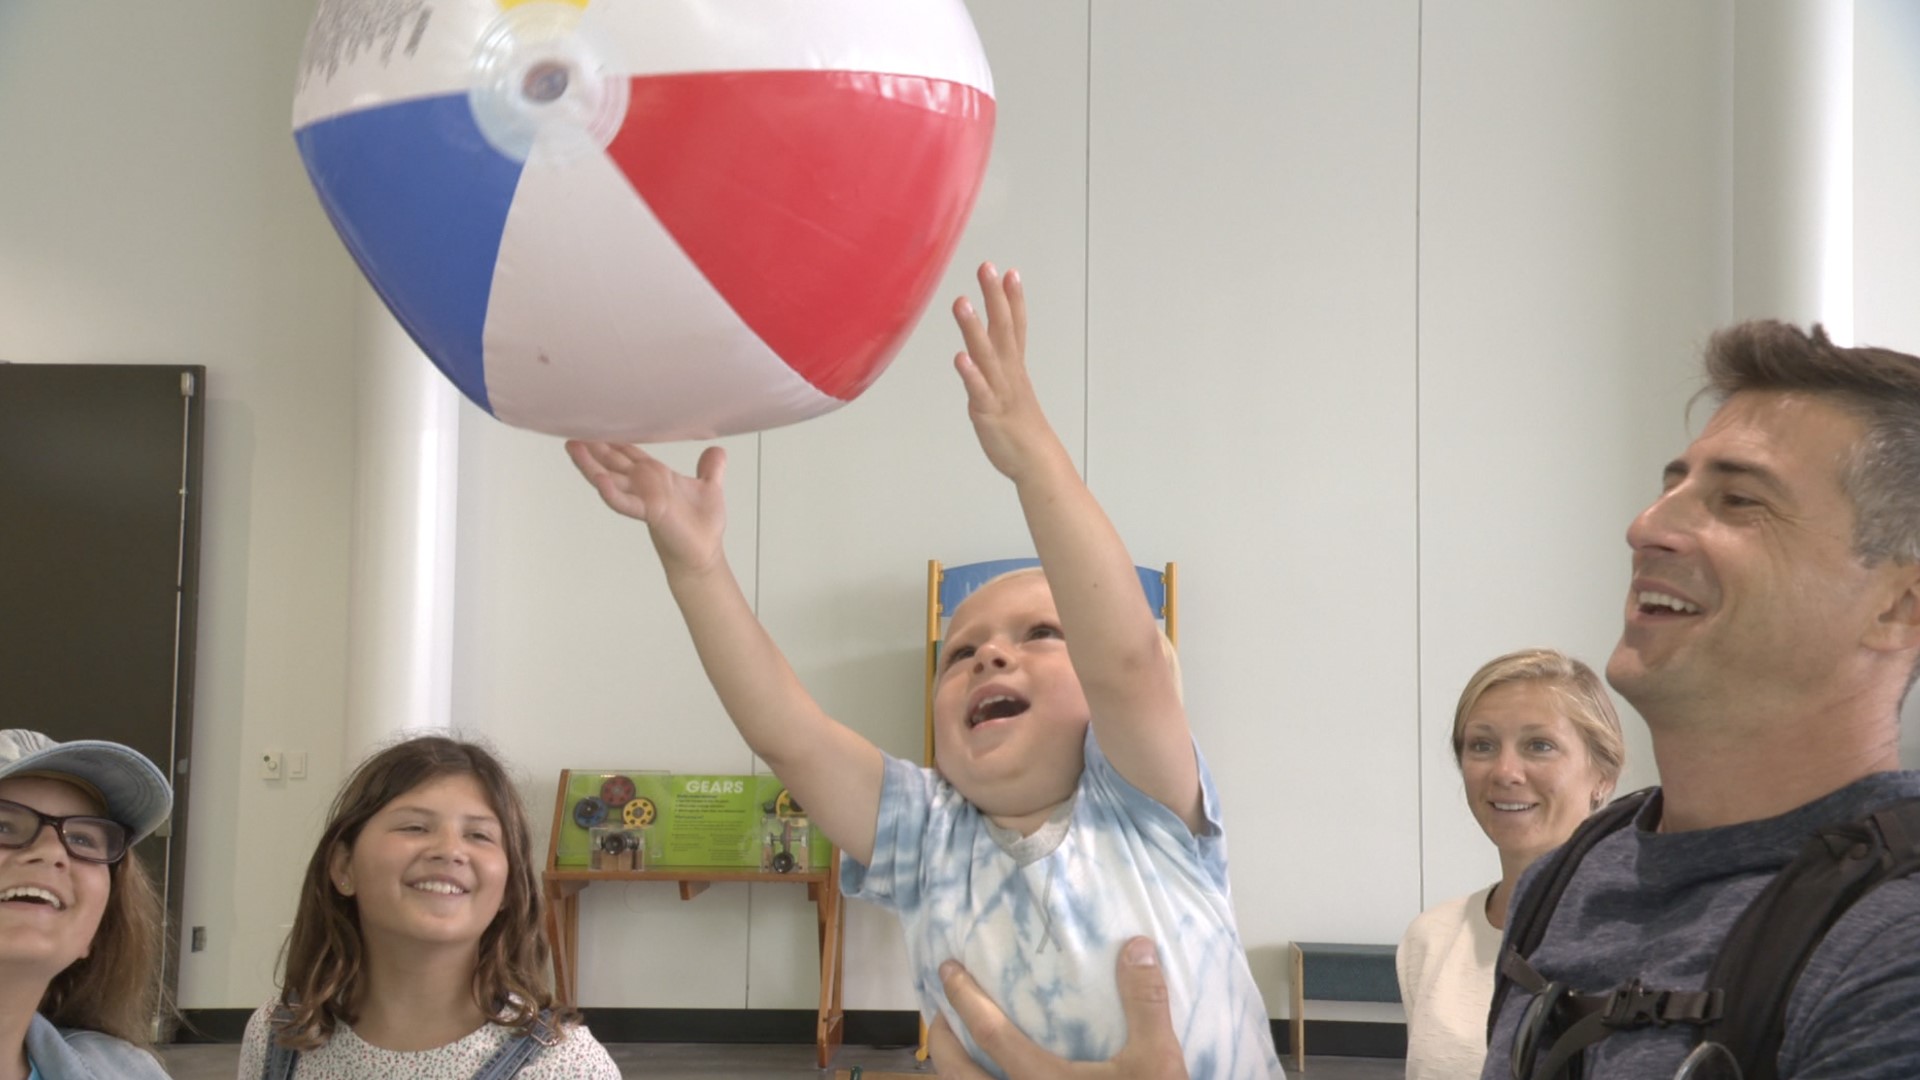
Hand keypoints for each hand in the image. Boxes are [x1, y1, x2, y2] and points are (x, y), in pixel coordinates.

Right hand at [566, 440, 727, 575]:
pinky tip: (600, 480)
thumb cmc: (702, 525)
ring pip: (609, 478)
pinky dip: (611, 492)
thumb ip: (710, 469)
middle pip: (611, 461)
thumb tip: (717, 450)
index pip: (627, 451)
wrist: (705, 551)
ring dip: (590, 464)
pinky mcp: (648, 513)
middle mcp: (643, 484)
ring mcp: (642, 498)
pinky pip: (624, 502)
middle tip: (571, 428)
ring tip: (573, 447)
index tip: (596, 420)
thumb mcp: (709, 488)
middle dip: (592, 446)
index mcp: (655, 475)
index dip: (612, 438)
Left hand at [929, 937, 1188, 1079]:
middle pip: (956, 1074)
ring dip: (955, 1073)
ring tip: (960, 1052)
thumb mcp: (1157, 1062)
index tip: (948, 969)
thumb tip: (1137, 947)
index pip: (989, 1031)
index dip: (963, 997)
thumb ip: (1146, 1004)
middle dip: (941, 1041)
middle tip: (941, 1015)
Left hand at [952, 262, 1065, 482]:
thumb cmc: (1021, 428)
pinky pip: (979, 391)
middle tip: (987, 267)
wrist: (1037, 463)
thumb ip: (995, 368)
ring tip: (961, 301)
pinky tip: (959, 357)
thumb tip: (979, 350)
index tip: (1009, 271)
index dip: (1014, 299)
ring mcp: (1000, 391)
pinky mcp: (989, 413)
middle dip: (995, 298)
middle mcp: (1009, 374)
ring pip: (987, 355)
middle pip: (1003, 329)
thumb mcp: (1009, 390)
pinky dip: (970, 374)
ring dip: (974, 328)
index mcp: (1014, 367)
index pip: (1017, 326)